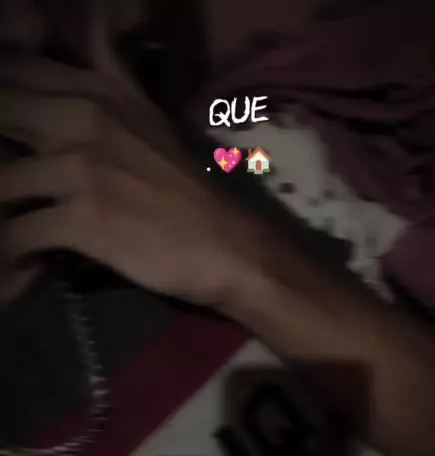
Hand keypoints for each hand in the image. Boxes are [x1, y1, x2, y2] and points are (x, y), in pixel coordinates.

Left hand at [0, 39, 256, 306]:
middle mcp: (82, 116)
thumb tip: (96, 13)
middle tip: (10, 183)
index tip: (10, 136)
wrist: (223, 244)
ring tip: (11, 223)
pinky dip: (12, 251)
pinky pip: (18, 233)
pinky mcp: (83, 219)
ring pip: (0, 181)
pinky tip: (20, 263)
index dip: (2, 100)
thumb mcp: (144, 111)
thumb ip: (108, 69)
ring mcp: (81, 168)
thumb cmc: (182, 184)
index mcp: (93, 89)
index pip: (15, 70)